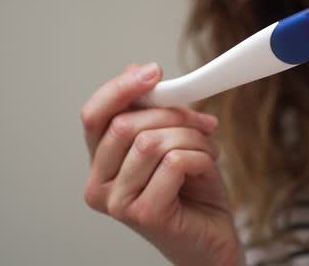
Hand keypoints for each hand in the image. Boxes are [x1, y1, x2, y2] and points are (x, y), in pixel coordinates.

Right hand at [81, 63, 244, 265]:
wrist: (213, 239)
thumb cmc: (192, 192)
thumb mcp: (172, 139)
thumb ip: (153, 110)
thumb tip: (137, 69)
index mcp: (101, 162)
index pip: (94, 116)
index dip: (120, 88)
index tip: (153, 72)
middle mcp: (99, 185)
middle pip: (125, 125)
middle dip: (171, 114)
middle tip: (200, 121)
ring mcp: (117, 203)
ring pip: (152, 142)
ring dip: (191, 138)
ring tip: (206, 150)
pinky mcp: (143, 214)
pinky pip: (173, 162)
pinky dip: (199, 156)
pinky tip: (207, 166)